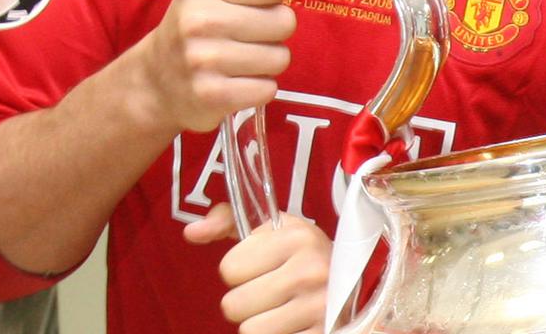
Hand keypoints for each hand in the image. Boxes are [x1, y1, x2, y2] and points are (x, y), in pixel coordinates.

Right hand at [132, 0, 296, 133]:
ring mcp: (202, 60)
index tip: (253, 5)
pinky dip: (259, 88)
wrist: (155, 79)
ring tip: (239, 60)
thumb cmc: (199, 24)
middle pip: (284, 22)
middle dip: (274, 32)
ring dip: (268, 62)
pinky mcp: (210, 95)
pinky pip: (268, 89)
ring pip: (280, 58)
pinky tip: (235, 82)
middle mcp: (198, 20)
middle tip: (247, 37)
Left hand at [185, 202, 329, 333]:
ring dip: (261, 324)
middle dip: (247, 302)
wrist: (352, 283)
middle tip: (272, 293)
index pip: (229, 268)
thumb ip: (229, 222)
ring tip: (283, 310)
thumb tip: (192, 232)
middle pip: (233, 305)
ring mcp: (319, 307)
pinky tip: (293, 324)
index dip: (241, 270)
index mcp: (297, 237)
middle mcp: (311, 270)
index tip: (264, 267)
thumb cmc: (303, 257)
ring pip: (249, 330)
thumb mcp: (273, 230)